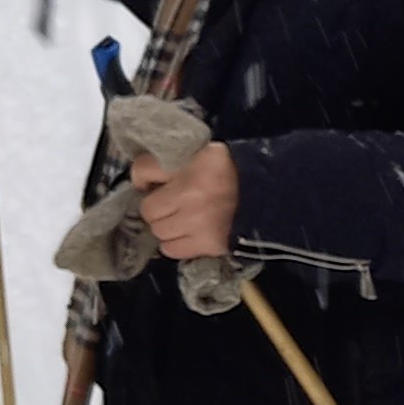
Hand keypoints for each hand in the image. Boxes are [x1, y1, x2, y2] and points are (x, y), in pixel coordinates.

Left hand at [130, 138, 240, 259]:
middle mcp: (193, 197)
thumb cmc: (223, 169)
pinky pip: (174, 250)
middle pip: (148, 211)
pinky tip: (190, 232)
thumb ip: (160, 164)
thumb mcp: (192, 153)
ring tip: (184, 218)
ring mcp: (201, 225)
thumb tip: (138, 185)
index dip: (146, 180)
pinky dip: (177, 243)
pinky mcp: (209, 245)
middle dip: (157, 208)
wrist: (265, 191)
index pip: (141, 172)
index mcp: (190, 166)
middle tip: (174, 203)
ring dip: (166, 227)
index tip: (157, 183)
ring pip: (159, 233)